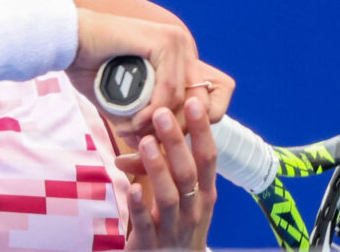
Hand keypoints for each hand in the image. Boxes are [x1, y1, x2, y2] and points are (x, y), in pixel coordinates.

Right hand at [67, 8, 233, 140]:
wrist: (67, 40)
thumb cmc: (90, 67)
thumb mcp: (123, 99)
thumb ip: (141, 116)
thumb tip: (153, 144)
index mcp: (178, 57)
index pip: (203, 99)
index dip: (186, 126)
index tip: (158, 140)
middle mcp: (182, 47)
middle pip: (198, 103)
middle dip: (173, 131)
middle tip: (144, 143)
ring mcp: (176, 42)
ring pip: (181, 99)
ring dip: (157, 123)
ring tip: (131, 131)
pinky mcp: (164, 42)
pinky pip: (168, 89)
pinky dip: (152, 111)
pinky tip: (133, 121)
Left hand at [118, 99, 217, 249]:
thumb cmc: (177, 225)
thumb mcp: (185, 196)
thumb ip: (173, 166)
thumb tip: (158, 128)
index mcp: (204, 195)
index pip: (208, 158)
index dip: (201, 130)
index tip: (193, 102)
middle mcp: (193, 211)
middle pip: (188, 173)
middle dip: (177, 142)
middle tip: (162, 113)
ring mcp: (173, 229)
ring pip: (169, 196)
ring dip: (157, 168)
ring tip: (146, 142)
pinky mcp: (150, 244)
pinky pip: (145, 223)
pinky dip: (139, 205)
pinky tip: (131, 188)